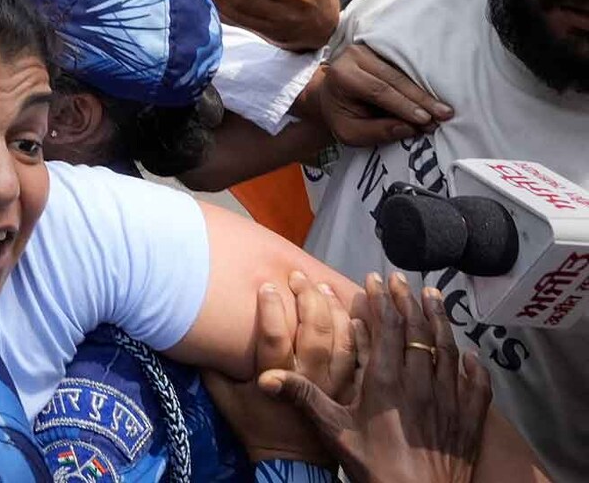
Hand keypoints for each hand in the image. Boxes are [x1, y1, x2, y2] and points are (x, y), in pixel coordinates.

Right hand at [204, 271, 355, 465]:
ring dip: (335, 309)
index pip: (273, 337)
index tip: (268, 286)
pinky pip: (360, 356)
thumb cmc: (256, 429)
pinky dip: (360, 332)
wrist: (292, 462)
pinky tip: (356, 313)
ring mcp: (333, 385)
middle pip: (315, 332)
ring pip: (343, 339)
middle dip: (308, 298)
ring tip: (324, 287)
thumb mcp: (226, 402)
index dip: (270, 309)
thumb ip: (213, 370)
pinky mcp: (349, 389)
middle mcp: (307, 379)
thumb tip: (193, 339)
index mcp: (274, 379)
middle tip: (299, 278)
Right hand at [258, 274, 491, 482]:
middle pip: (418, 331)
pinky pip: (477, 385)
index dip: (382, 301)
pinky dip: (472, 365)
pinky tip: (468, 354)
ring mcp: (449, 400)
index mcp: (387, 382)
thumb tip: (266, 377)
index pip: (387, 329)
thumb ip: (304, 398)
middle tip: (402, 280)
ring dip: (440, 320)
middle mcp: (421, 384)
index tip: (375, 280)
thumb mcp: (333, 432)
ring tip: (433, 297)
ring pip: (448, 349)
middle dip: (409, 301)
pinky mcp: (469, 420)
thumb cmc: (373, 468)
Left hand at [300, 44, 454, 145]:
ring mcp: (370, 49)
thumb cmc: (339, 115)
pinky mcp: (382, 49)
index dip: (403, 105)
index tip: (425, 119)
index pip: (377, 90)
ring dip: (425, 92)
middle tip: (443, 115)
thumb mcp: (349, 132)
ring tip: (444, 109)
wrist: (330, 96)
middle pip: (394, 78)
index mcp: (342, 75)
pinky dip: (421, 82)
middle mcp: (355, 56)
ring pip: (403, 71)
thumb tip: (410, 128)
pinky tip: (436, 96)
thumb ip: (377, 131)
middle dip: (421, 100)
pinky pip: (405, 65)